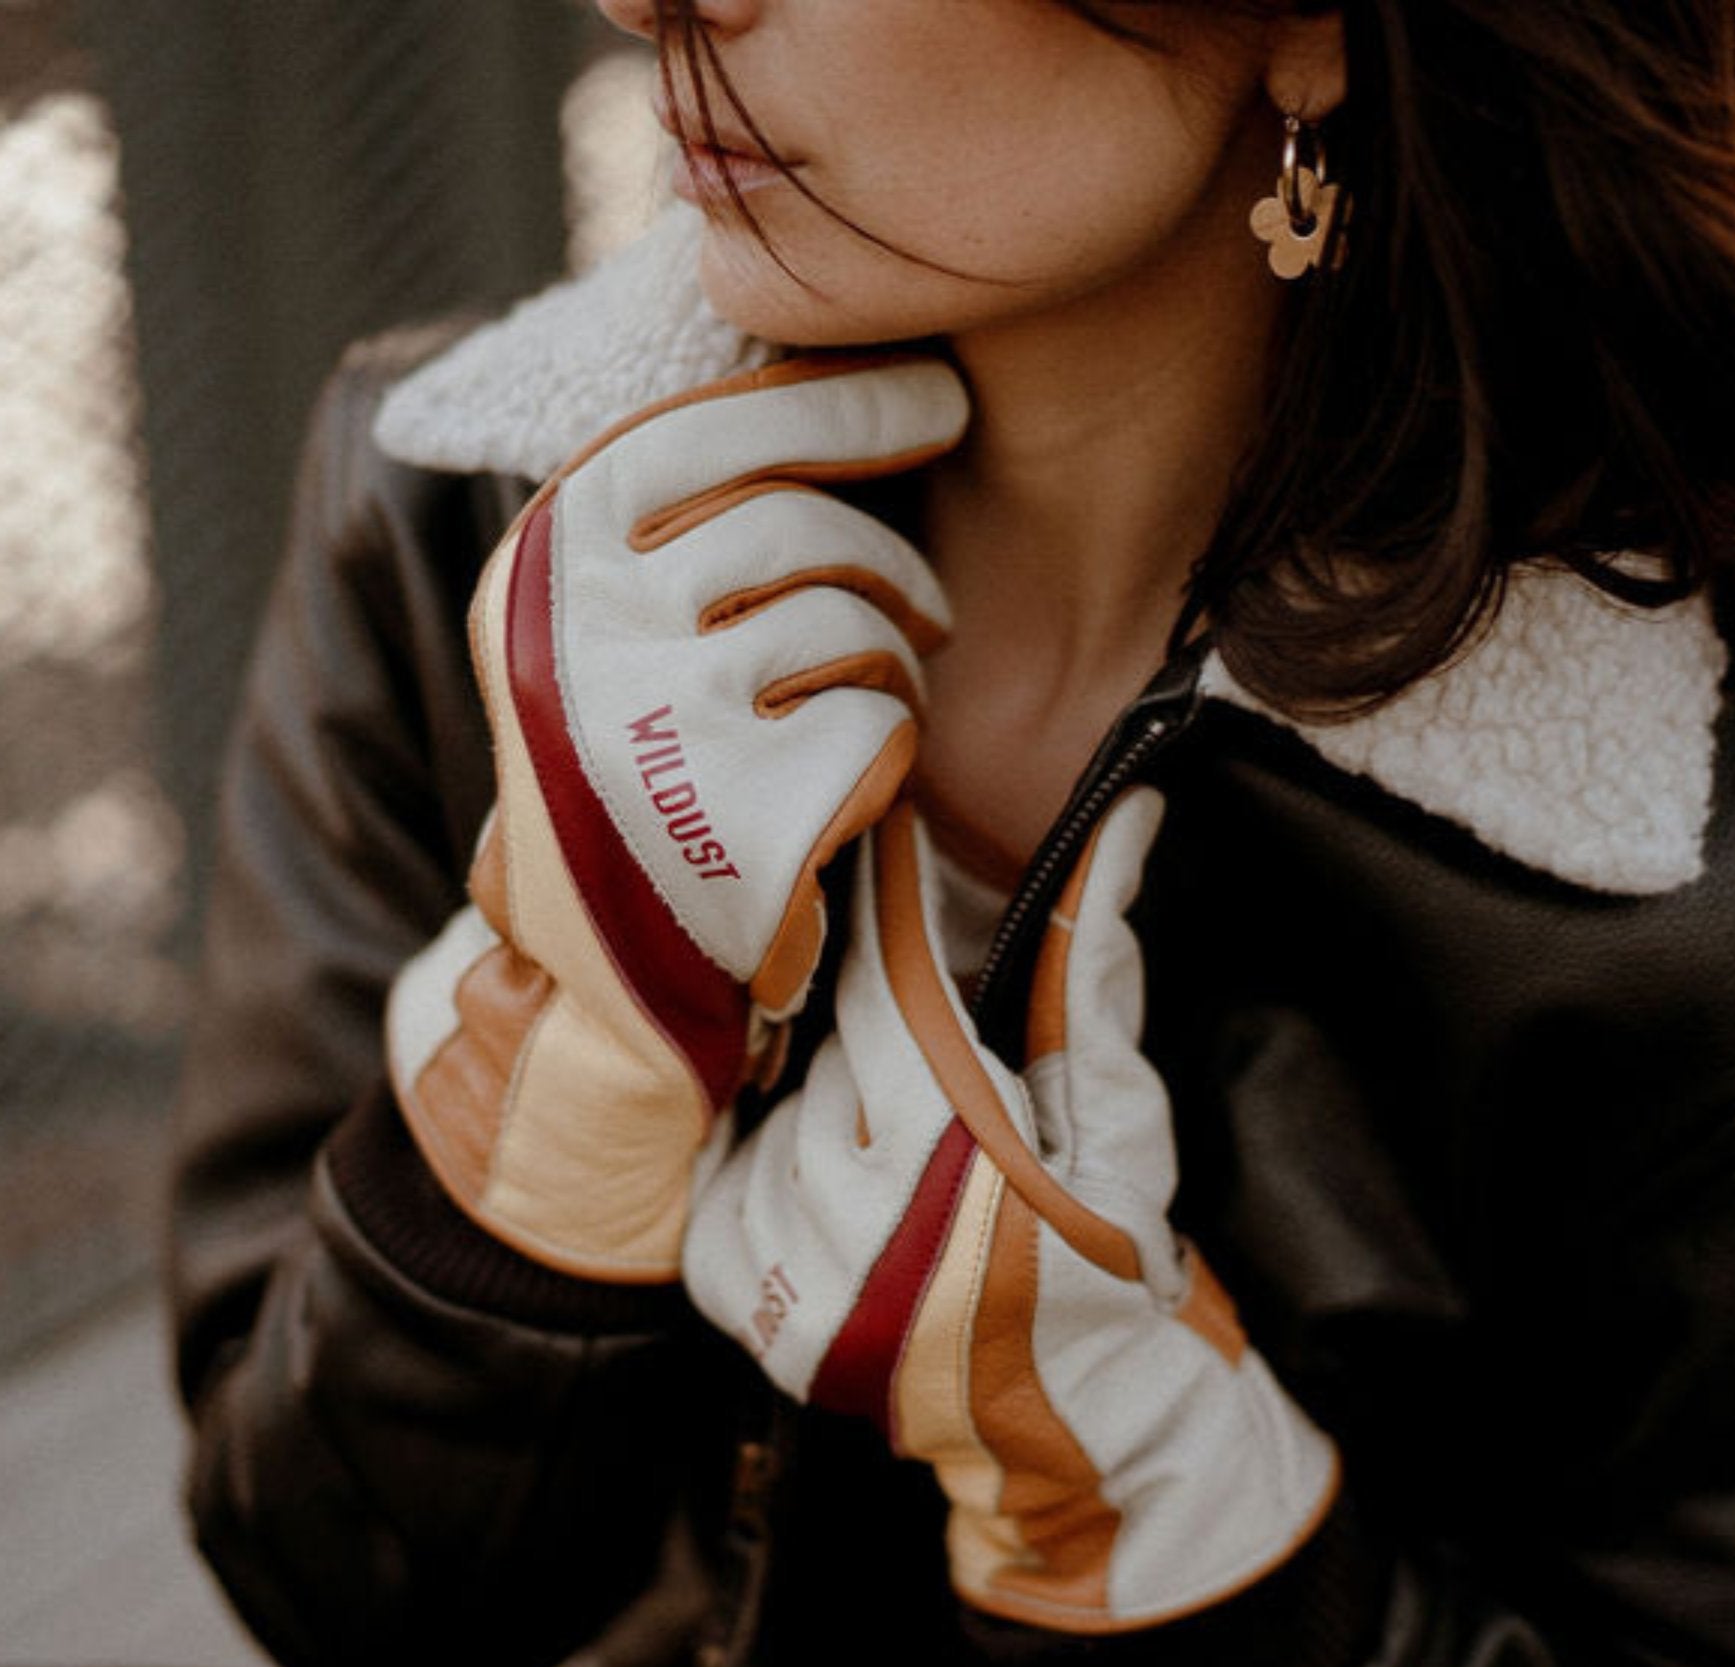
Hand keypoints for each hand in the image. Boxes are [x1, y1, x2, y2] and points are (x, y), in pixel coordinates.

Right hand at [385, 354, 969, 1279]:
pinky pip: (882, 723)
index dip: (846, 404)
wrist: (615, 975)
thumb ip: (680, 520)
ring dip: (894, 659)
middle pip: (801, 523)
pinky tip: (849, 787)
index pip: (712, 429)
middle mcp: (583, 628)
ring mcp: (660, 723)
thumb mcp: (615, 628)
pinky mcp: (743, 814)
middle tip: (925, 604)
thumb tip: (829, 373)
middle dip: (893, 558)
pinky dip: (891, 747)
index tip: (940, 396)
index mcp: (544, 561)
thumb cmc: (644, 775)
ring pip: (854, 619)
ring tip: (868, 703)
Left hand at [683, 790, 1339, 1630]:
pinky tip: (826, 1180)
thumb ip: (1094, 969)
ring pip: (770, 1124)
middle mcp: (863, 1212)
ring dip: (818, 1107)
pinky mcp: (768, 1331)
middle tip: (906, 1034)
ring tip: (887, 1131)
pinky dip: (763, 1179)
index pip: (883, 980)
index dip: (884, 909)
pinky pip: (723, 1207)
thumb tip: (1123, 821)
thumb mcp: (1123, 1116)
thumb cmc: (1123, 1261)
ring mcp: (804, 1279)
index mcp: (957, 1146)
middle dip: (860, 1023)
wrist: (1092, 1429)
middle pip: (819, 1051)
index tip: (881, 850)